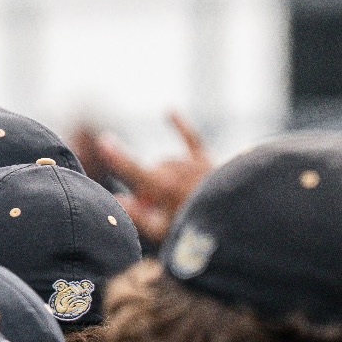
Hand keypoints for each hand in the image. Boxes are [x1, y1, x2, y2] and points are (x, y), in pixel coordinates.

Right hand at [75, 113, 212, 245]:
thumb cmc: (197, 228)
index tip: (103, 141)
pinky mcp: (206, 160)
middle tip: (153, 210)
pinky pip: (191, 139)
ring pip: (165, 162)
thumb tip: (117, 201)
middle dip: (146, 188)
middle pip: (150, 170)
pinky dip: (179, 125)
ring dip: (161, 177)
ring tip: (168, 201)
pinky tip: (168, 110)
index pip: (134, 169)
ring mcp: (193, 163)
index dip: (117, 157)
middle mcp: (179, 170)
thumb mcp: (162, 231)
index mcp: (165, 188)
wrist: (238, 221)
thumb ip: (137, 215)